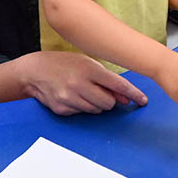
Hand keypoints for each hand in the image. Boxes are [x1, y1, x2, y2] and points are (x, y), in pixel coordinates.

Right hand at [23, 52, 148, 114]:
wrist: (35, 71)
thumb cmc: (65, 64)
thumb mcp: (87, 64)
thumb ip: (107, 80)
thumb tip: (125, 98)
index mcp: (89, 69)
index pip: (118, 84)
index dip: (133, 94)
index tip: (143, 100)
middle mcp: (79, 84)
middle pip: (109, 103)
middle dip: (110, 100)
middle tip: (102, 92)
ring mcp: (69, 98)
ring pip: (97, 110)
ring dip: (96, 104)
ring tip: (84, 91)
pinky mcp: (61, 108)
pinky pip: (82, 113)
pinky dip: (82, 107)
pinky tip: (73, 96)